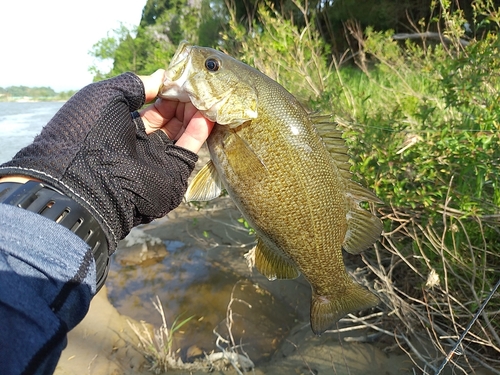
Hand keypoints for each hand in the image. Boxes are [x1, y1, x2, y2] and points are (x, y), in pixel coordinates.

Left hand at [0, 72, 213, 252]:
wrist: (88, 180)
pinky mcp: (172, 172)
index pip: (152, 107)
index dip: (167, 92)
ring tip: (206, 94)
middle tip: (198, 84)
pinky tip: (207, 113)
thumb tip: (162, 77)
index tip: (181, 78)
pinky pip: (189, 148)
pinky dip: (199, 131)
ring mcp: (157, 159)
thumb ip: (135, 84)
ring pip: (182, 132)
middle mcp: (140, 143)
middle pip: (170, 119)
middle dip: (184, 100)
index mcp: (120, 127)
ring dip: (195, 112)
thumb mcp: (106, 95)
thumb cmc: (90, 131)